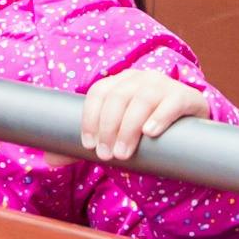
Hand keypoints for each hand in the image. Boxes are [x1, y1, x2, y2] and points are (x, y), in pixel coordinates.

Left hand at [81, 69, 209, 163]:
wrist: (187, 133)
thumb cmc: (144, 133)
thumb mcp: (118, 133)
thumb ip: (91, 143)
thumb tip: (52, 159)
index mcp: (120, 82)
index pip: (99, 92)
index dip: (90, 118)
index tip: (89, 145)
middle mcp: (140, 78)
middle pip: (118, 97)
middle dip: (108, 128)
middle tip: (106, 155)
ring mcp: (164, 84)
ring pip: (142, 99)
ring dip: (129, 128)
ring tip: (123, 153)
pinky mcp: (186, 97)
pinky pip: (172, 102)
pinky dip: (160, 116)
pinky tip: (150, 132)